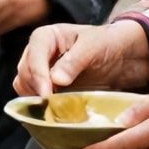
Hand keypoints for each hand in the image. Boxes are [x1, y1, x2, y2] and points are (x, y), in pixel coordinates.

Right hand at [13, 20, 148, 96]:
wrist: (123, 57)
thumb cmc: (108, 44)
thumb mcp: (94, 46)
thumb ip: (74, 61)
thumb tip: (56, 80)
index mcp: (46, 37)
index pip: (34, 56)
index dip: (38, 76)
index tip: (47, 94)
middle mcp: (39, 54)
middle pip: (25, 73)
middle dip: (37, 89)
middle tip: (54, 105)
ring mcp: (42, 73)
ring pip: (25, 88)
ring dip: (37, 100)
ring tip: (57, 109)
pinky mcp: (48, 90)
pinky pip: (35, 100)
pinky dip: (43, 107)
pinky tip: (58, 111)